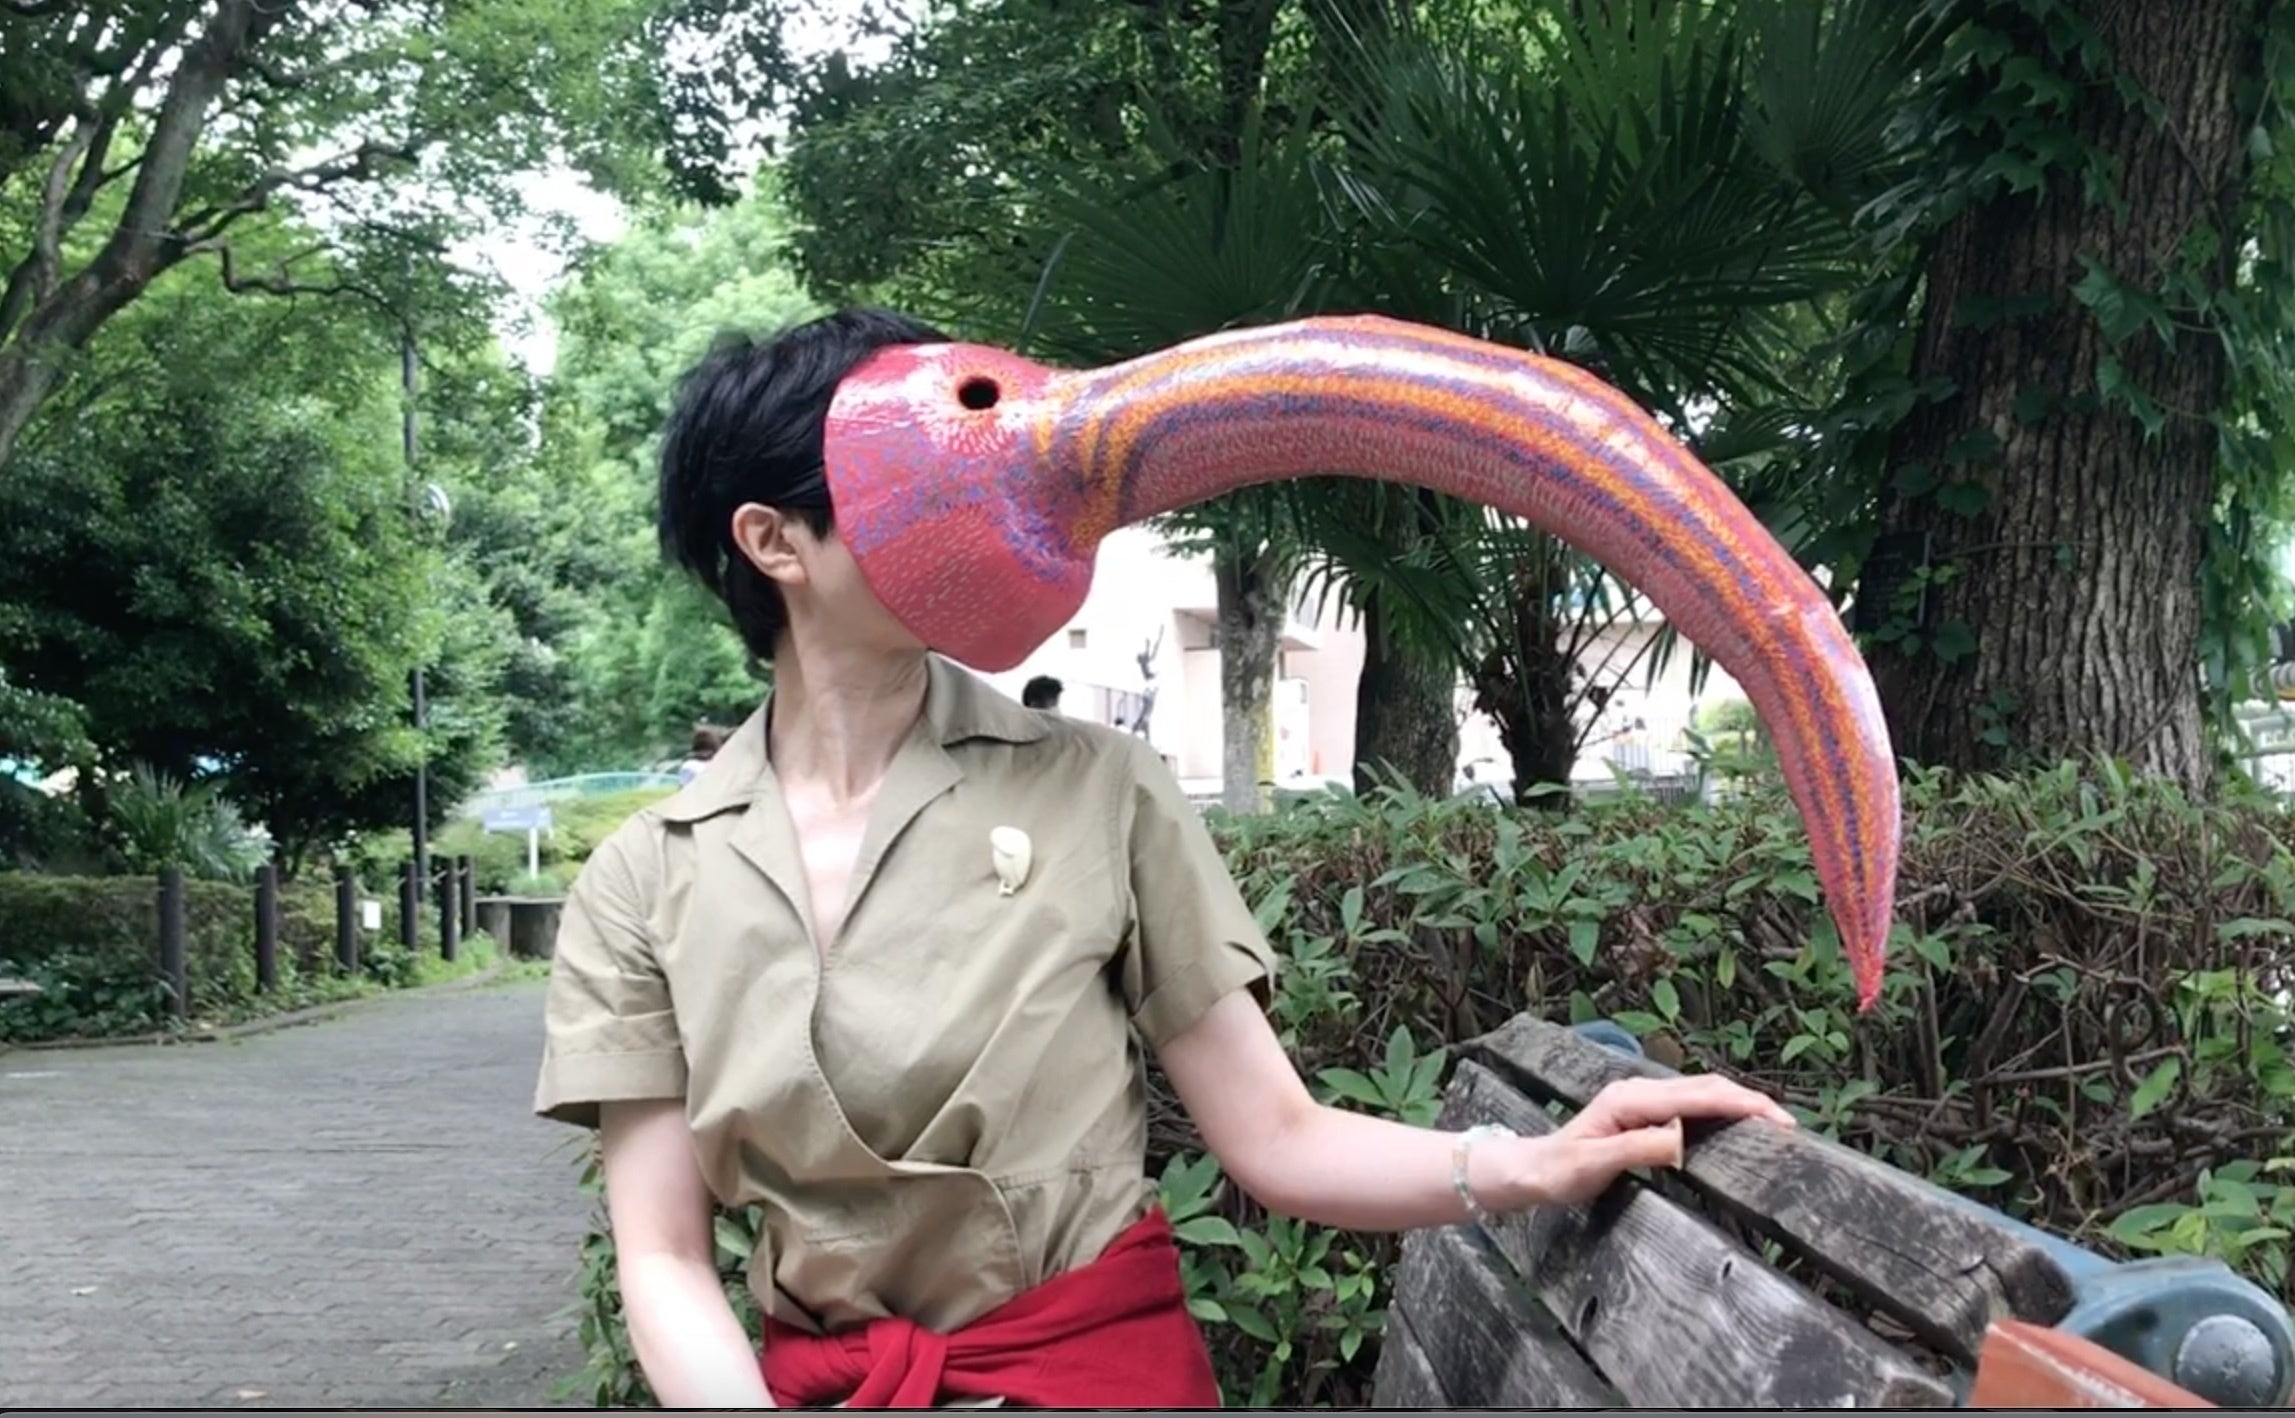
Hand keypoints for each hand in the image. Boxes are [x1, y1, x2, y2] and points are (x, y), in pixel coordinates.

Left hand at [1483, 1074, 1794, 1209]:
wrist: (1530, 1170)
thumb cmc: (1557, 1171)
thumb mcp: (1594, 1166)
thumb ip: (1638, 1150)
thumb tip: (1681, 1140)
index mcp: (1631, 1099)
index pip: (1697, 1096)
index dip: (1740, 1104)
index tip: (1777, 1119)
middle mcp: (1639, 1092)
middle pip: (1705, 1087)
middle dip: (1749, 1101)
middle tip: (1790, 1125)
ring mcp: (1641, 1100)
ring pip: (1700, 1093)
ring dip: (1737, 1103)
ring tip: (1774, 1123)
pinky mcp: (1643, 1114)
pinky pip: (1690, 1106)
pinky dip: (1720, 1110)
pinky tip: (1737, 1124)